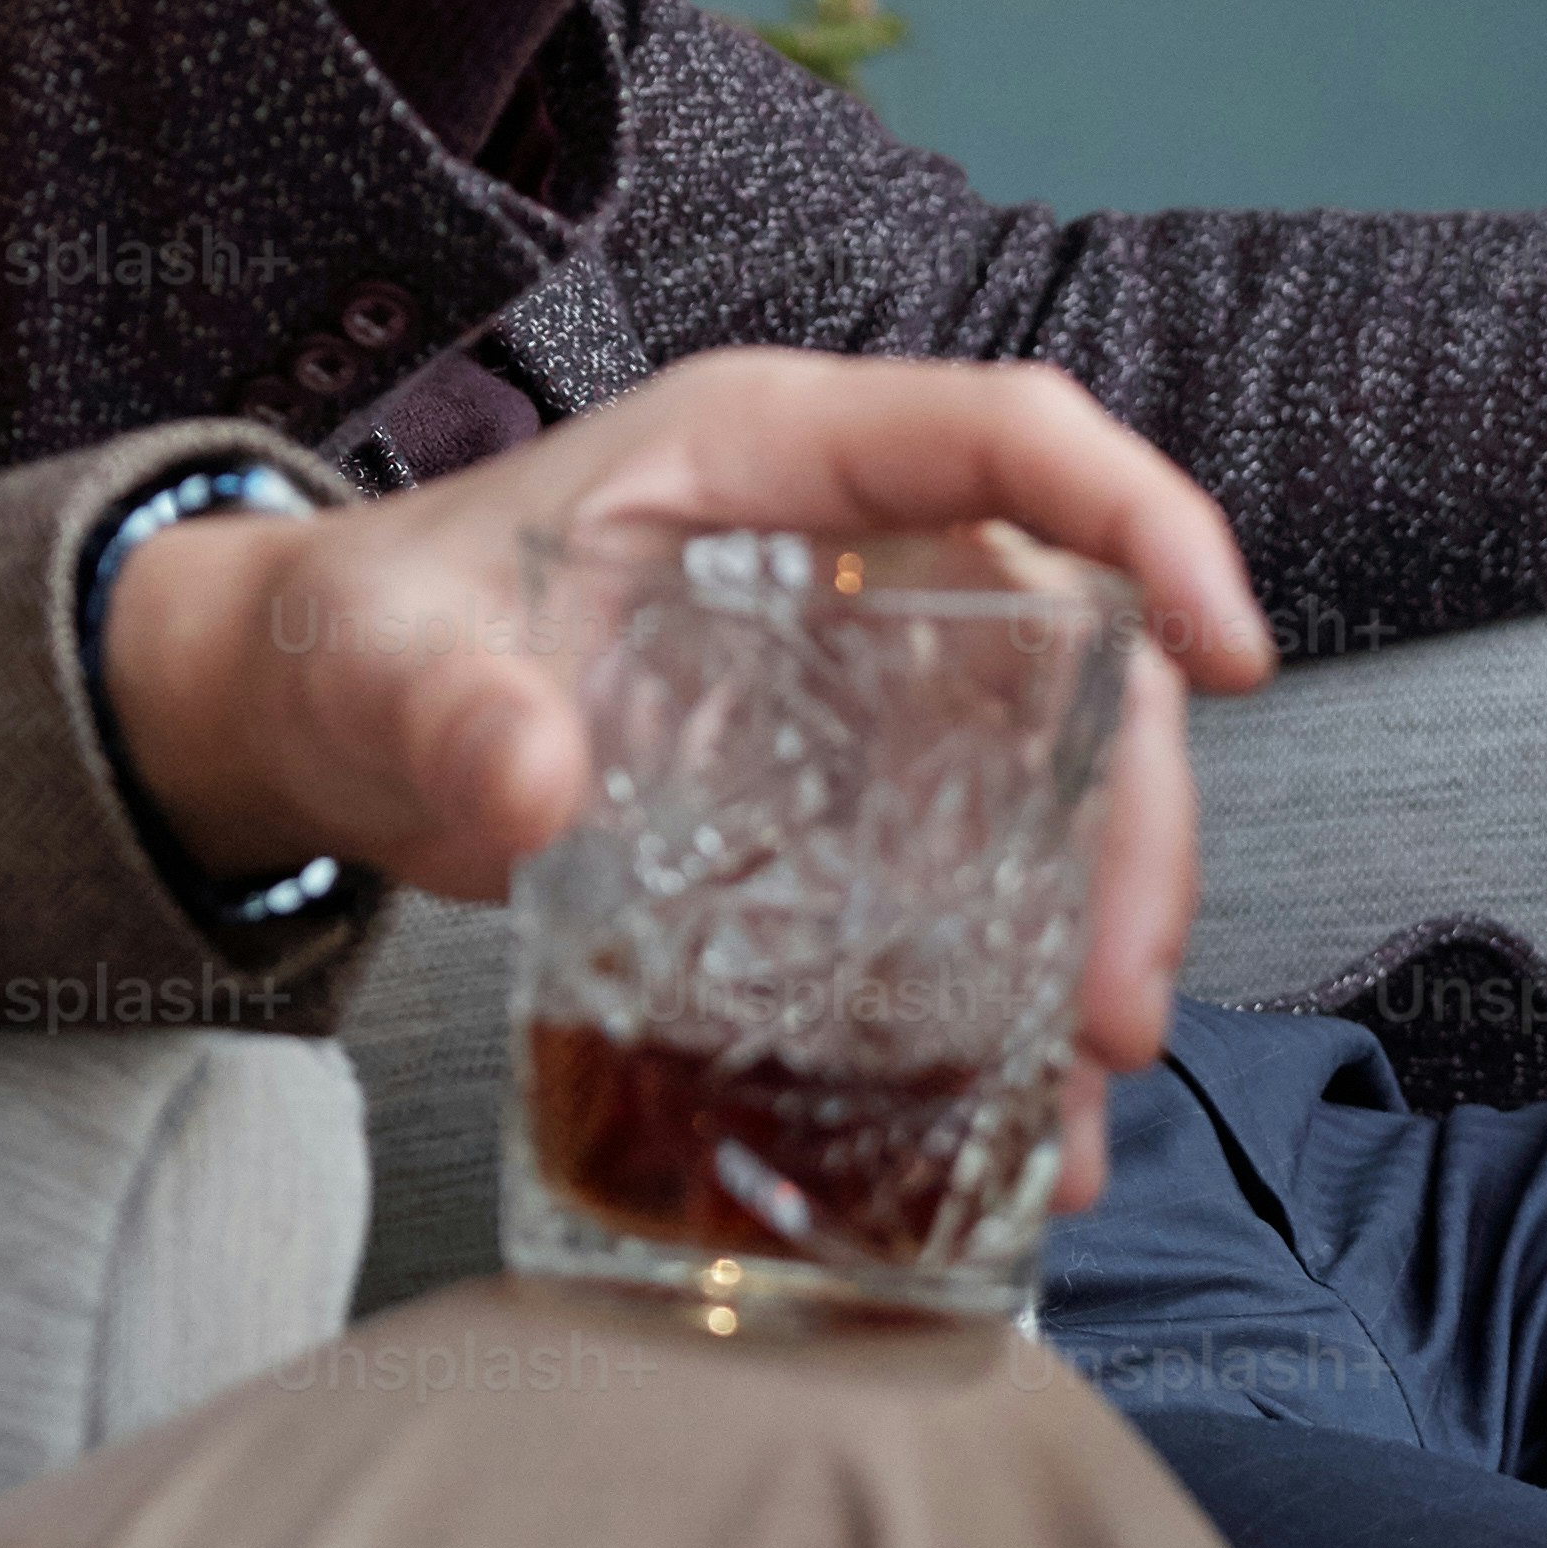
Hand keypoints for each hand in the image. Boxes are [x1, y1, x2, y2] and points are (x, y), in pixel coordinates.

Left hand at [94, 352, 1273, 1205]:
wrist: (318, 719)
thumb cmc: (365, 633)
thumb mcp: (388, 661)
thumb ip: (449, 711)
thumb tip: (529, 783)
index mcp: (765, 452)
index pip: (1004, 434)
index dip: (1142, 514)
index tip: (1228, 649)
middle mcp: (845, 546)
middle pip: (1073, 641)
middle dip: (1135, 816)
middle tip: (1116, 1005)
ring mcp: (862, 668)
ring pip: (1058, 769)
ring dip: (1100, 921)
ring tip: (1084, 1086)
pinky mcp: (847, 785)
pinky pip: (983, 867)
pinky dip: (1015, 985)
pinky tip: (1021, 1113)